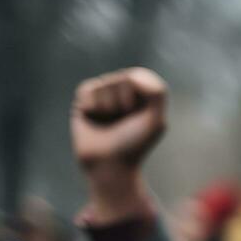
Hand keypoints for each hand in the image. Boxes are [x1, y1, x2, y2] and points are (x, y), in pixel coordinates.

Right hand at [71, 68, 166, 222]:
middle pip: (120, 79)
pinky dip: (92, 105)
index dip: (136, 97)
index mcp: (142, 96)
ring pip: (103, 84)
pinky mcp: (84, 101)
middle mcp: (122, 93)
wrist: (109, 165)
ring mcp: (103, 95)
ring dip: (107, 106)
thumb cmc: (134, 146)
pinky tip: (93, 118)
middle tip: (122, 122)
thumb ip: (156, 93)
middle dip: (122, 102)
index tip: (137, 117)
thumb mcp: (155, 122)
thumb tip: (133, 75)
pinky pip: (87, 90)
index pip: (137, 76)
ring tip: (108, 123)